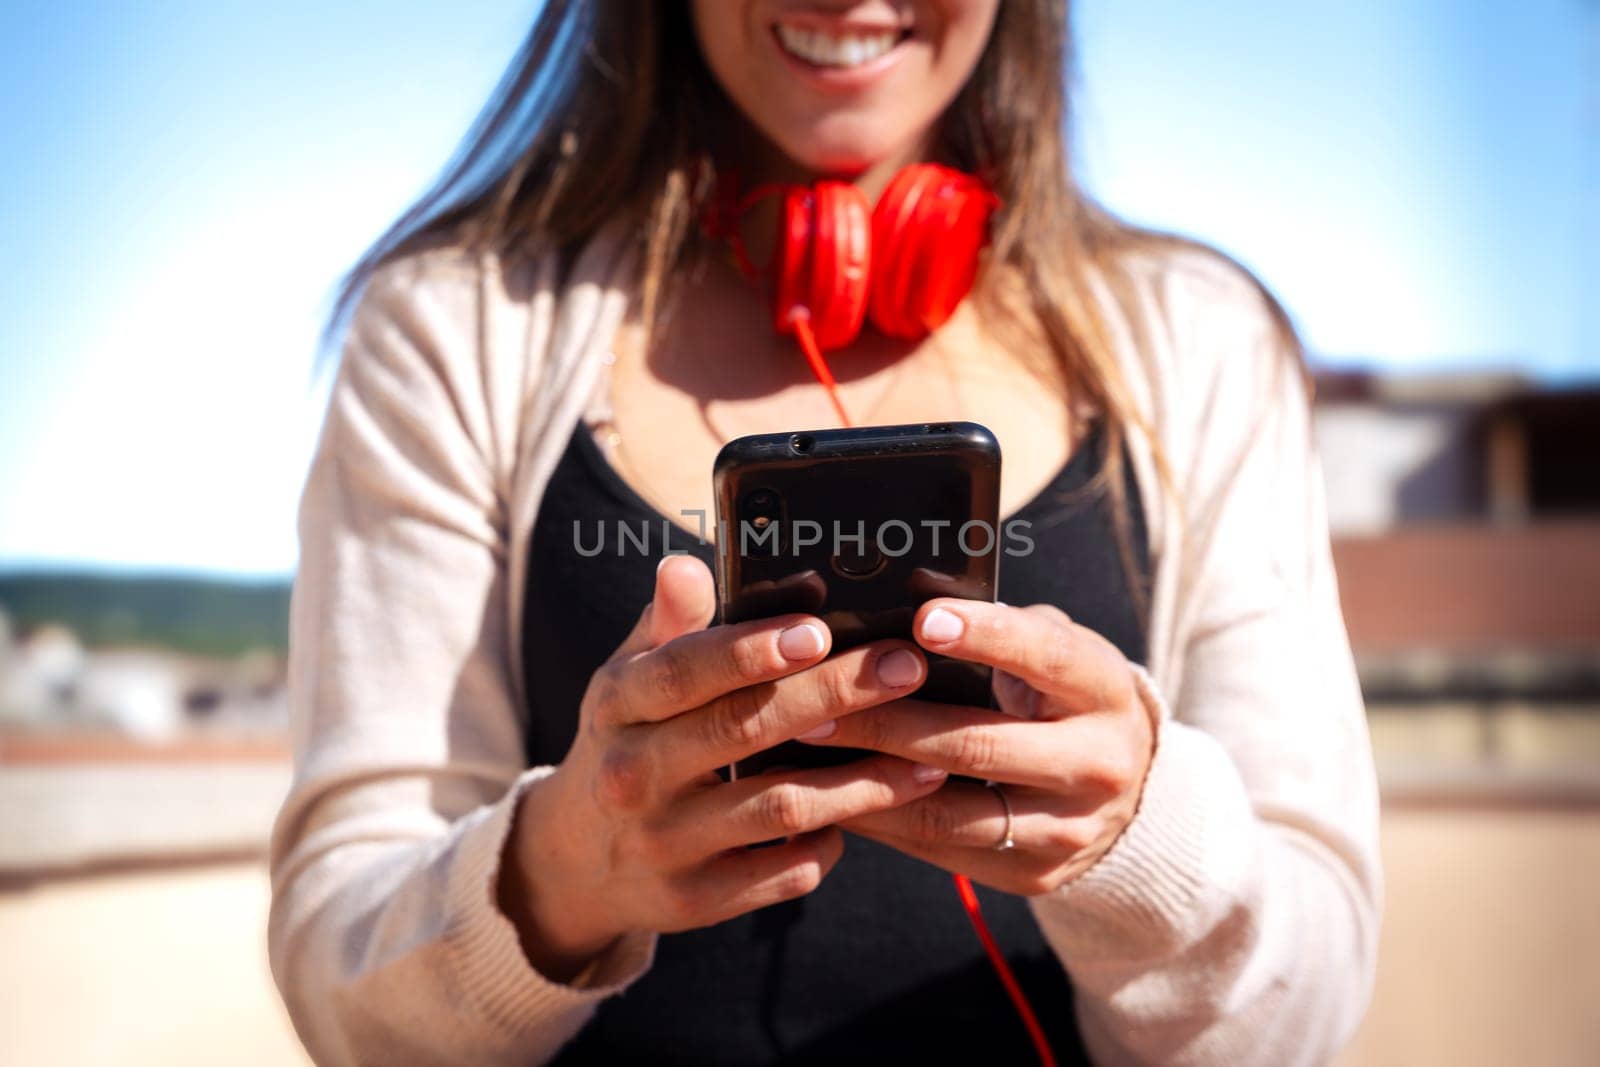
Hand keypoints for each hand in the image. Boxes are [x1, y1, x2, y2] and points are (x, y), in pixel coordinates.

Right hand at [499, 556, 946, 980]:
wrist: (576, 859)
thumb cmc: (630, 739)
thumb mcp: (630, 679)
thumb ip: (669, 624)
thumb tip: (687, 565)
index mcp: (618, 705)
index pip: (684, 671)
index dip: (751, 650)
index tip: (821, 629)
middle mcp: (632, 775)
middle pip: (743, 731)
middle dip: (833, 695)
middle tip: (905, 669)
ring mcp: (663, 843)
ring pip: (778, 808)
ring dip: (860, 781)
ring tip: (928, 756)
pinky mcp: (692, 901)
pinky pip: (781, 873)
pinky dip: (831, 843)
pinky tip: (869, 816)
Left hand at [797, 599, 1156, 896]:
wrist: (1127, 795)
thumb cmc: (1065, 697)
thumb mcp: (1057, 652)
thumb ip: (1003, 630)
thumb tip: (907, 610)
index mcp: (1103, 691)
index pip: (1044, 656)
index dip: (986, 637)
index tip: (923, 620)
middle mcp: (1096, 764)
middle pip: (979, 745)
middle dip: (889, 723)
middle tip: (819, 704)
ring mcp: (1066, 829)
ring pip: (949, 812)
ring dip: (867, 781)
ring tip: (810, 748)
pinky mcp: (1032, 874)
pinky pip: (940, 849)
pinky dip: (880, 820)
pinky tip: (833, 792)